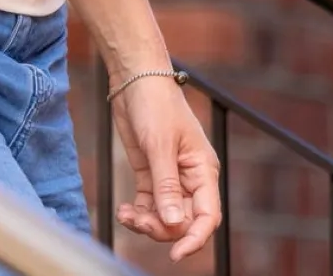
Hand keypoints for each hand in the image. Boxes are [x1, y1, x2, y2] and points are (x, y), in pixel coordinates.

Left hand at [112, 75, 220, 260]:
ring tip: (127, 215)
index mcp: (203, 170)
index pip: (207, 216)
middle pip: (184, 221)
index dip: (195, 238)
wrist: (134, 78)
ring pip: (165, 216)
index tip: (177, 255)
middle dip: (162, 228)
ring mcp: (170, 177)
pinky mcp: (151, 174)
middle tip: (139, 221)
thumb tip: (174, 222)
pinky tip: (125, 211)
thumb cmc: (155, 103)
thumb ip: (166, 186)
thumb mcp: (159, 145)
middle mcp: (190, 177)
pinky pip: (149, 205)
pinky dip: (138, 213)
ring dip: (147, 223)